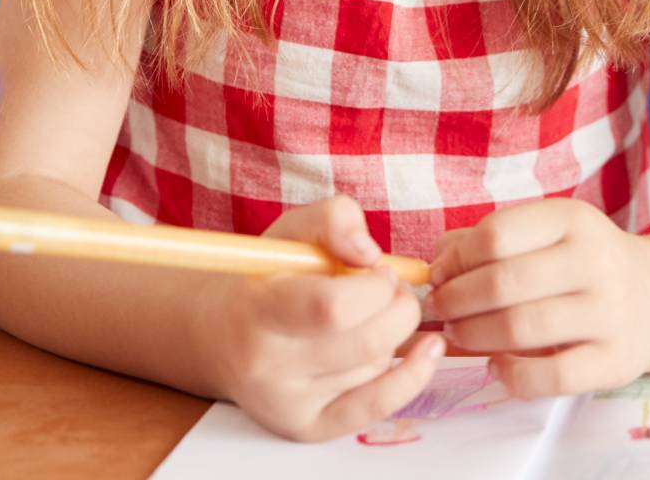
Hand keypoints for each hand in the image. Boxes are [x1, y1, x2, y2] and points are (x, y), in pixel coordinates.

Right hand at [211, 197, 439, 440]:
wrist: (219, 336)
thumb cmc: (265, 278)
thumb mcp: (291, 232)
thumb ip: (335, 220)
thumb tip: (370, 254)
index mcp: (257, 311)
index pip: (332, 308)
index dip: (375, 287)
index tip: (379, 272)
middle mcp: (267, 367)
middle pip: (367, 344)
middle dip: (401, 308)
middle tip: (395, 291)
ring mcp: (286, 405)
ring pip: (374, 368)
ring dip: (394, 336)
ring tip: (374, 317)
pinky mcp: (307, 429)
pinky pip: (375, 407)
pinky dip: (413, 377)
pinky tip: (429, 351)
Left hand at [428, 199, 649, 397]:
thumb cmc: (579, 265)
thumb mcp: (545, 234)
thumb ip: (485, 241)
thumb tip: (435, 265)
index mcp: (572, 220)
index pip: (496, 235)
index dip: (455, 259)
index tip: (440, 275)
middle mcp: (596, 260)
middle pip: (503, 283)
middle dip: (456, 300)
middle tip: (440, 310)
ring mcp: (610, 312)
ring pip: (521, 328)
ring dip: (473, 335)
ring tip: (457, 335)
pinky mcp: (616, 360)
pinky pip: (552, 376)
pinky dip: (512, 375)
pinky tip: (496, 366)